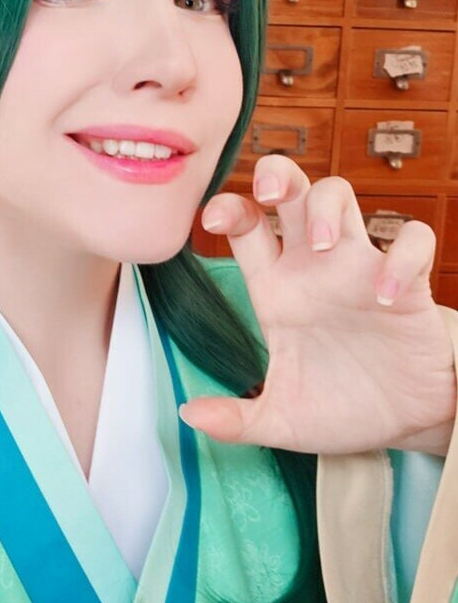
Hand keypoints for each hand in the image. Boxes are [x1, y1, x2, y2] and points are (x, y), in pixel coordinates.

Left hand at [180, 156, 456, 455]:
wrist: (400, 427)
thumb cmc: (338, 410)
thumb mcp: (280, 421)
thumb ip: (236, 420)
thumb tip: (188, 414)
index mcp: (277, 289)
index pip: (247, 226)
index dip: (228, 208)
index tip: (213, 220)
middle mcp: (314, 268)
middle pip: (292, 191)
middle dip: (278, 176)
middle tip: (270, 196)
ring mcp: (360, 270)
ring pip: (342, 196)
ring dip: (328, 207)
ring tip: (321, 245)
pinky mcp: (409, 285)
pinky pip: (413, 242)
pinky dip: (401, 258)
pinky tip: (386, 296)